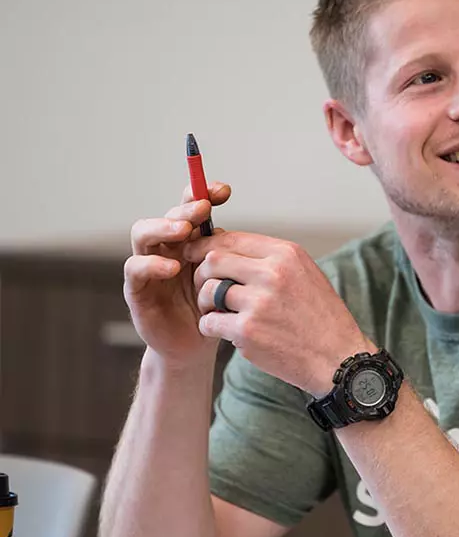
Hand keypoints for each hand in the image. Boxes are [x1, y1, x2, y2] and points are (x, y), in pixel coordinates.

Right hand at [124, 183, 230, 366]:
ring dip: (164, 227)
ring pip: (143, 234)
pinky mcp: (137, 290)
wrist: (197, 345)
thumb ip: (231, 257)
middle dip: (186, 209)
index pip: (191, 208)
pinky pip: (136, 269)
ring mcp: (148, 267)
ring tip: (185, 231)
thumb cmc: (215, 309)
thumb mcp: (228, 280)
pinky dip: (152, 264)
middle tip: (204, 208)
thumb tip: (245, 236)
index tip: (225, 191)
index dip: (204, 194)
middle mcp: (166, 248)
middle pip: (168, 216)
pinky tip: (171, 267)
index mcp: (190, 242)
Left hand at [183, 232, 369, 394]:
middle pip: (213, 260)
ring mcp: (259, 302)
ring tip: (218, 312)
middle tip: (205, 290)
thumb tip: (229, 247)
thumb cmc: (322, 320)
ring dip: (205, 303)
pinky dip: (210, 327)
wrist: (339, 359)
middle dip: (201, 274)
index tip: (197, 256)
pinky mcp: (248, 331)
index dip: (207, 246)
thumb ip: (272, 260)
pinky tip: (224, 331)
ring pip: (208, 291)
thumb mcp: (306, 275)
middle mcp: (273, 273)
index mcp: (287, 254)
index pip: (232, 238)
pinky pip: (209, 321)